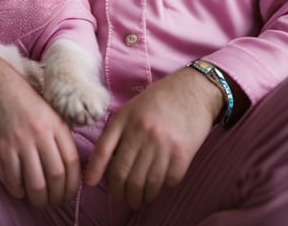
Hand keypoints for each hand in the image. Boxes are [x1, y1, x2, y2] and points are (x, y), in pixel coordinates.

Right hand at [0, 41, 80, 206]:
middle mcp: (38, 134)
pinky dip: (18, 191)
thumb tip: (70, 164)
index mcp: (54, 123)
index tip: (70, 193)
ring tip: (39, 201)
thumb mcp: (48, 109)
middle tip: (55, 202)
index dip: (73, 184)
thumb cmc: (20, 97)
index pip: (71, 162)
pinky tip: (21, 190)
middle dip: (58, 196)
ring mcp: (17, 144)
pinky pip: (12, 181)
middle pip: (55, 176)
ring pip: (35, 184)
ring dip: (39, 199)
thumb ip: (59, 133)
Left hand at [84, 67, 223, 208]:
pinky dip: (164, 187)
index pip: (103, 150)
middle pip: (123, 174)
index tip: (91, 183)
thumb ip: (120, 130)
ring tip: (141, 199)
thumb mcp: (134, 106)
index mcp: (126, 119)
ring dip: (141, 197)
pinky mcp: (183, 153)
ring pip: (145, 183)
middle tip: (123, 198)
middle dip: (120, 193)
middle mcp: (141, 132)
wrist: (195, 88)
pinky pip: (169, 180)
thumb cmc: (162, 98)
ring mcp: (162, 144)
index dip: (94, 170)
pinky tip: (162, 183)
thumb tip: (107, 161)